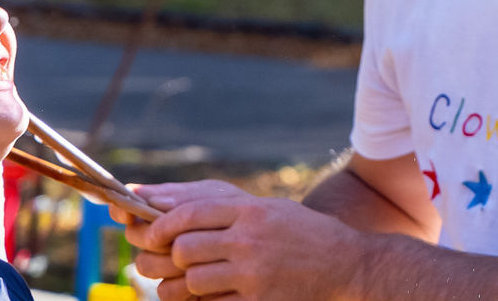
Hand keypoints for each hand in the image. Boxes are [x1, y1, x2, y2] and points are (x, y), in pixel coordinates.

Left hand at [127, 180, 364, 300]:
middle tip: (175, 259)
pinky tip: (214, 294)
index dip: (162, 224)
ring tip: (196, 279)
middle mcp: (250, 239)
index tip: (152, 232)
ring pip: (193, 280)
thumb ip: (225, 209)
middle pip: (184, 248)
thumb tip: (169, 206)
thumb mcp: (268, 209)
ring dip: (187, 283)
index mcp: (251, 211)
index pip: (190, 213)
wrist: (344, 263)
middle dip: (172, 256)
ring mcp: (253, 274)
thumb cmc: (301, 233)